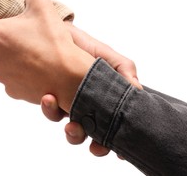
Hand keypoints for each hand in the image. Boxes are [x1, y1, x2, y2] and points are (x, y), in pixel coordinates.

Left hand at [0, 0, 94, 111]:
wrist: (69, 77)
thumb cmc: (54, 42)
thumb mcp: (44, 7)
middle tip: (10, 37)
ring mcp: (1, 77)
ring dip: (7, 59)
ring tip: (29, 53)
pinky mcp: (13, 91)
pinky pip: (10, 80)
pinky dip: (18, 74)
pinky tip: (35, 69)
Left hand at [41, 23, 142, 157]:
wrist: (54, 34)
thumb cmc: (82, 44)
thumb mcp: (105, 53)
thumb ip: (123, 68)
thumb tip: (138, 89)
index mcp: (106, 97)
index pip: (115, 123)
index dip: (117, 140)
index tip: (118, 151)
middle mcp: (89, 105)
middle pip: (96, 135)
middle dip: (96, 144)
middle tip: (95, 145)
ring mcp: (71, 105)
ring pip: (74, 130)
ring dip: (73, 133)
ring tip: (70, 124)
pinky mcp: (53, 101)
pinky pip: (52, 113)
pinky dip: (51, 111)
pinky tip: (49, 98)